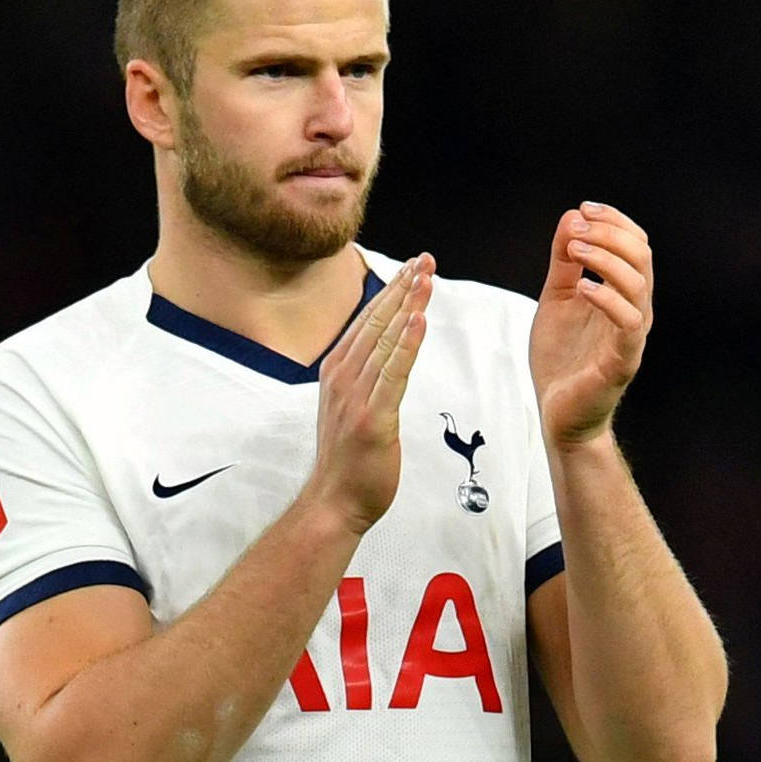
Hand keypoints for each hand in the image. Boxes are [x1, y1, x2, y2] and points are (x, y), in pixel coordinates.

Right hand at [308, 254, 433, 532]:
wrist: (333, 502)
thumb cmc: (347, 458)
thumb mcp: (350, 406)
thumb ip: (364, 376)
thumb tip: (384, 350)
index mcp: (337, 371)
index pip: (367, 321)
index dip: (391, 291)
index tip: (412, 267)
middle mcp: (344, 377)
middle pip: (377, 322)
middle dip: (403, 288)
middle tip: (426, 260)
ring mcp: (356, 396)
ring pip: (387, 340)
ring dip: (409, 305)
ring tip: (427, 277)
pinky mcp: (373, 418)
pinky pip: (394, 374)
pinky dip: (407, 344)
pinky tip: (419, 321)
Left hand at [530, 203, 651, 447]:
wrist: (557, 412)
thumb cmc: (561, 358)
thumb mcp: (557, 297)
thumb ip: (564, 261)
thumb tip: (572, 216)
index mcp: (624, 294)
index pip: (636, 245)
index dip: (615, 221)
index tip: (583, 209)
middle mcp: (635, 310)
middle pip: (642, 257)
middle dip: (610, 233)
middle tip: (576, 230)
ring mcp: (631, 336)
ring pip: (639, 284)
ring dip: (606, 258)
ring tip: (574, 251)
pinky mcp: (623, 361)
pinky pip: (628, 323)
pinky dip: (608, 298)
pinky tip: (582, 287)